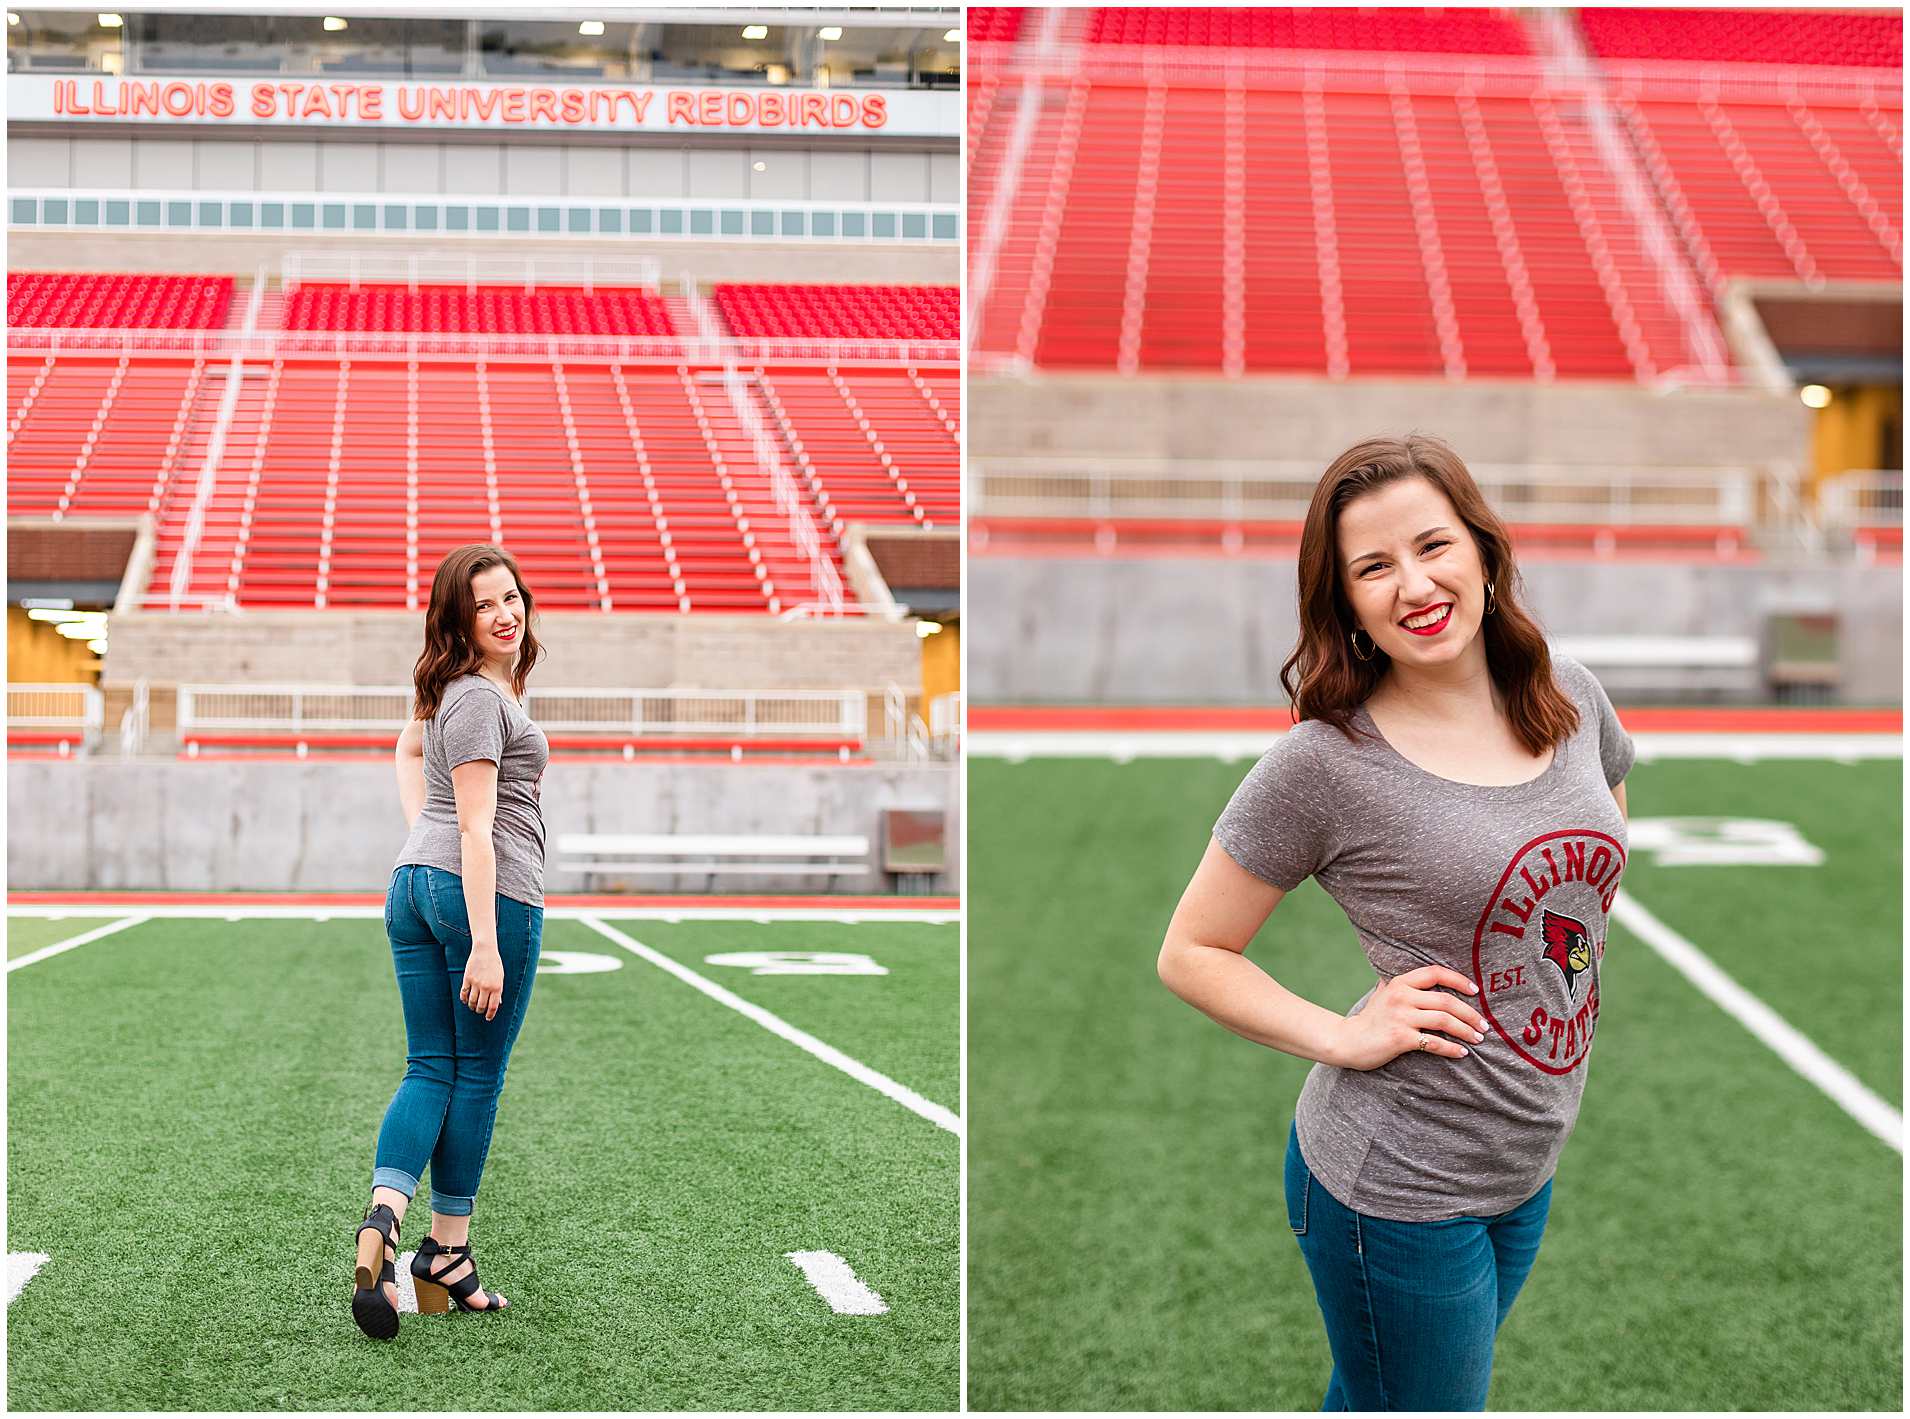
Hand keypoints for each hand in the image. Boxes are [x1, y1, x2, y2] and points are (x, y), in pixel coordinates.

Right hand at [461, 946, 503, 1020]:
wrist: (485, 951)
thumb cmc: (495, 965)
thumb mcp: (500, 978)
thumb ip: (498, 991)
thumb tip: (497, 1004)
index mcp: (497, 987)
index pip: (493, 1007)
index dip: (490, 1015)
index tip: (488, 1018)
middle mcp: (486, 986)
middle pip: (481, 1006)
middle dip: (480, 1010)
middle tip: (479, 1010)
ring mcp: (476, 983)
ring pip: (471, 1001)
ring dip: (472, 1006)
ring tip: (473, 1006)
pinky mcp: (467, 979)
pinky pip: (464, 993)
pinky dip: (464, 999)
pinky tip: (465, 1000)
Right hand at [1332, 965, 1486, 1070]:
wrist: (1348, 1041)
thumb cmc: (1370, 1019)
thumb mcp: (1382, 994)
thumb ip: (1399, 984)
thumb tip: (1421, 976)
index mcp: (1400, 983)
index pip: (1435, 973)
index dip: (1458, 980)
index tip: (1475, 991)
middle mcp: (1401, 996)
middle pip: (1446, 1001)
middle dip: (1470, 1013)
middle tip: (1484, 1025)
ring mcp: (1401, 1017)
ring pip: (1444, 1021)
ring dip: (1466, 1031)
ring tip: (1477, 1038)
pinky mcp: (1400, 1038)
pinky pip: (1434, 1043)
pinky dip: (1451, 1048)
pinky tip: (1462, 1053)